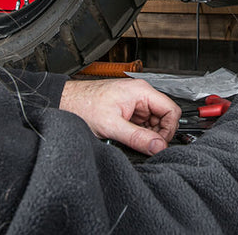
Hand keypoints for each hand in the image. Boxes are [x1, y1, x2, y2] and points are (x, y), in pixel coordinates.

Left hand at [59, 78, 181, 155]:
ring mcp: (134, 102)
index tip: (159, 144)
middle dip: (156, 134)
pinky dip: (138, 133)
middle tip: (144, 145)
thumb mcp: (112, 126)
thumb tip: (158, 147)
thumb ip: (137, 138)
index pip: (172, 110)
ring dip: (146, 134)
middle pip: (164, 117)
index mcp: (141, 91)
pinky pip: (142, 124)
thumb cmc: (83, 105)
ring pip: (153, 122)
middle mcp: (140, 94)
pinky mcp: (127, 110)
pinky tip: (126, 137)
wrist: (66, 102)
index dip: (169, 129)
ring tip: (130, 139)